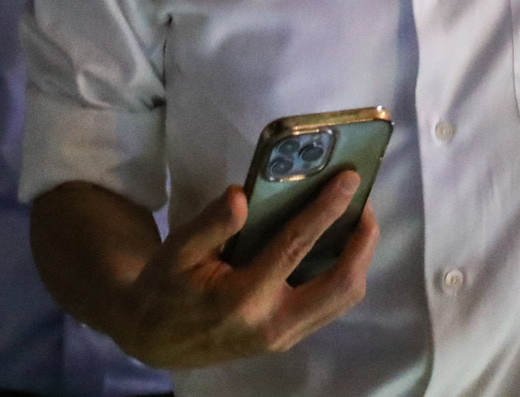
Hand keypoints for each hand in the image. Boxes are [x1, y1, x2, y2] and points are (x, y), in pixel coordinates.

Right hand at [107, 172, 377, 368]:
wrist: (155, 339)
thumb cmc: (166, 287)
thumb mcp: (176, 250)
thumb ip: (210, 224)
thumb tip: (242, 195)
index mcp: (242, 298)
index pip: (295, 247)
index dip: (326, 210)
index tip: (349, 180)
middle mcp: (272, 323)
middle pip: (340, 284)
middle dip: (363, 242)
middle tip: (364, 204)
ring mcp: (283, 336)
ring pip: (343, 300)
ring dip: (359, 260)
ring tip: (357, 222)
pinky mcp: (287, 339)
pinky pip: (330, 307)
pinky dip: (344, 275)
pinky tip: (339, 248)